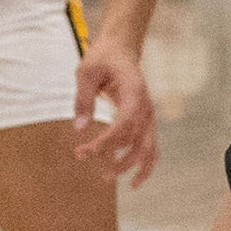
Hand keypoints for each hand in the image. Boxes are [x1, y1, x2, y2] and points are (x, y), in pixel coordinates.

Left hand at [74, 31, 157, 182]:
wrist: (121, 49)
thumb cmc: (102, 58)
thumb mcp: (86, 72)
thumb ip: (83, 99)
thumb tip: (80, 129)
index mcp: (135, 91)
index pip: (125, 123)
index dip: (107, 141)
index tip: (85, 151)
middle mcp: (147, 106)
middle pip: (137, 140)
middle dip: (114, 156)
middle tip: (87, 161)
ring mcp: (149, 116)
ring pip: (148, 148)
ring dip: (130, 166)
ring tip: (107, 177)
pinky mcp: (146, 122)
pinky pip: (150, 147)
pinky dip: (145, 165)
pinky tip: (133, 180)